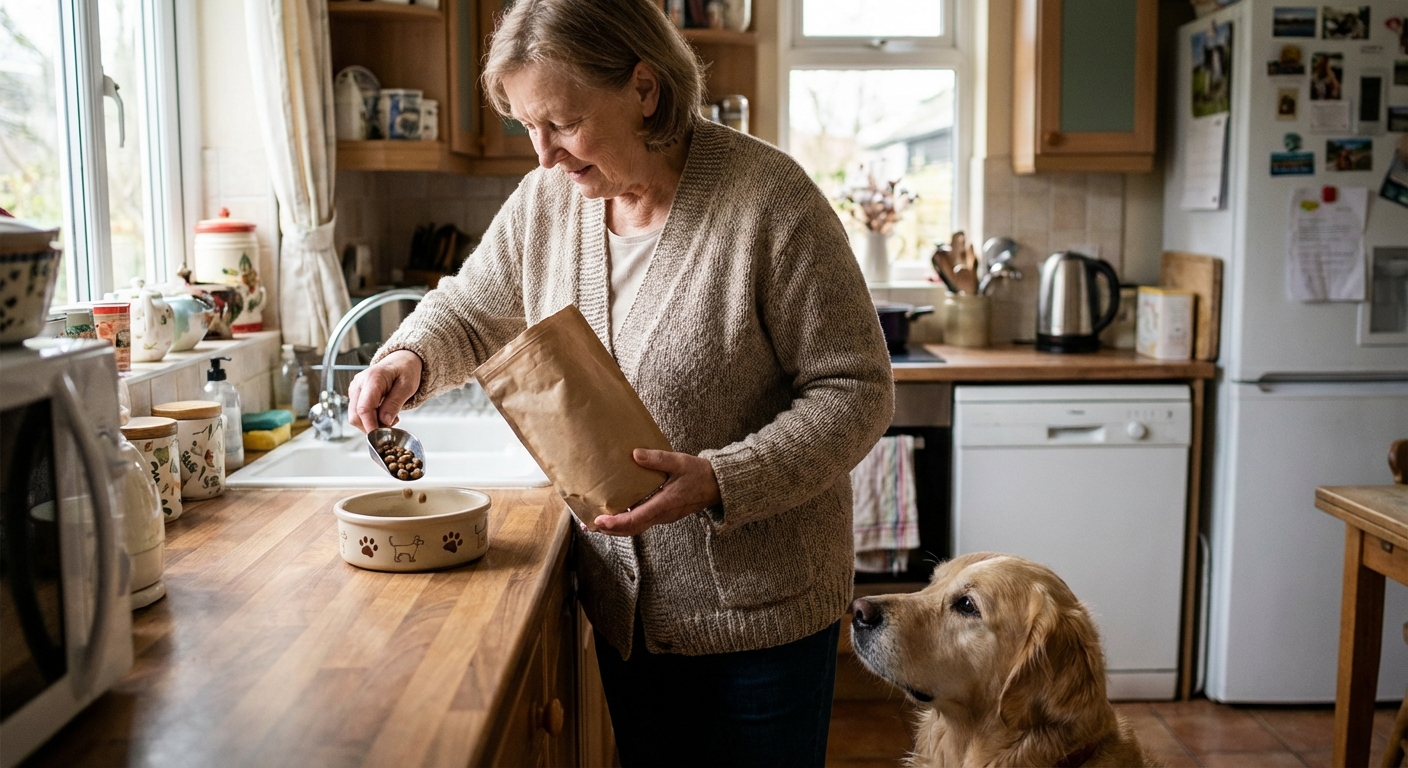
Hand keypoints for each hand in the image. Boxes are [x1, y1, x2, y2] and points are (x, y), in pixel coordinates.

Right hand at [347, 350, 422, 432]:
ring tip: (389, 417)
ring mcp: (355, 389)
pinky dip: (369, 419)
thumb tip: (384, 421)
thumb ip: (395, 403)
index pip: (364, 408)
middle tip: (390, 426)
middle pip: (355, 416)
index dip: (370, 426)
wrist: (400, 361)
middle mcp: (359, 383)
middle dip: (371, 427)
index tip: (381, 436)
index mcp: (372, 379)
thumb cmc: (405, 371)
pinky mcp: (355, 395)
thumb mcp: (407, 387)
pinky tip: (383, 413)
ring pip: (355, 417)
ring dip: (371, 423)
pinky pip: (357, 412)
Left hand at [593, 449, 721, 536]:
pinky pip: (642, 522)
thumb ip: (657, 459)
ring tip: (598, 523)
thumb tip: (635, 455)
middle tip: (589, 525)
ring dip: (617, 528)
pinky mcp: (663, 514)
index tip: (599, 522)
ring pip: (636, 528)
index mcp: (664, 504)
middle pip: (632, 529)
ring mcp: (663, 517)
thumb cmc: (699, 473)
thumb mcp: (679, 462)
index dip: (616, 523)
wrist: (717, 486)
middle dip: (610, 530)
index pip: (636, 519)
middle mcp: (662, 515)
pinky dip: (627, 522)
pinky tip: (617, 514)